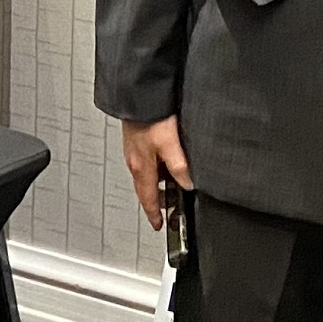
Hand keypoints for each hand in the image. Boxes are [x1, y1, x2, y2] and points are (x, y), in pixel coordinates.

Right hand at [122, 114, 193, 230]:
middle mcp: (135, 161)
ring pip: (146, 175)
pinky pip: (146, 162)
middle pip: (145, 188)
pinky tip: (165, 161)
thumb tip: (188, 184)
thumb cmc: (150, 118)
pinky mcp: (136, 139)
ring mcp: (134, 151)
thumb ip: (179, 166)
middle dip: (156, 201)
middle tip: (167, 209)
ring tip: (170, 185)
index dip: (154, 214)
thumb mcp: (170, 145)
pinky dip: (155, 168)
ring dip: (156, 184)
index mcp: (141, 168)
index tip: (158, 225)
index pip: (148, 199)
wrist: (138, 96)